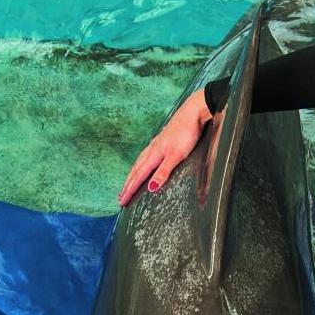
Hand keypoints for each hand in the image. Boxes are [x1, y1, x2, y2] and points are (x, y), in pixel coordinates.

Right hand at [118, 90, 212, 205]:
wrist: (193, 113)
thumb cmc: (186, 133)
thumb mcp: (176, 156)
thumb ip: (163, 172)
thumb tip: (151, 188)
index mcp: (154, 155)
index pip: (139, 177)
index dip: (130, 190)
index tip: (122, 202)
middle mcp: (151, 150)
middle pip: (136, 171)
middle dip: (128, 185)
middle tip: (120, 197)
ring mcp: (156, 144)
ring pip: (139, 163)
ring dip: (132, 175)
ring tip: (127, 184)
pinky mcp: (161, 140)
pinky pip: (145, 156)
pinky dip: (140, 164)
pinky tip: (142, 163)